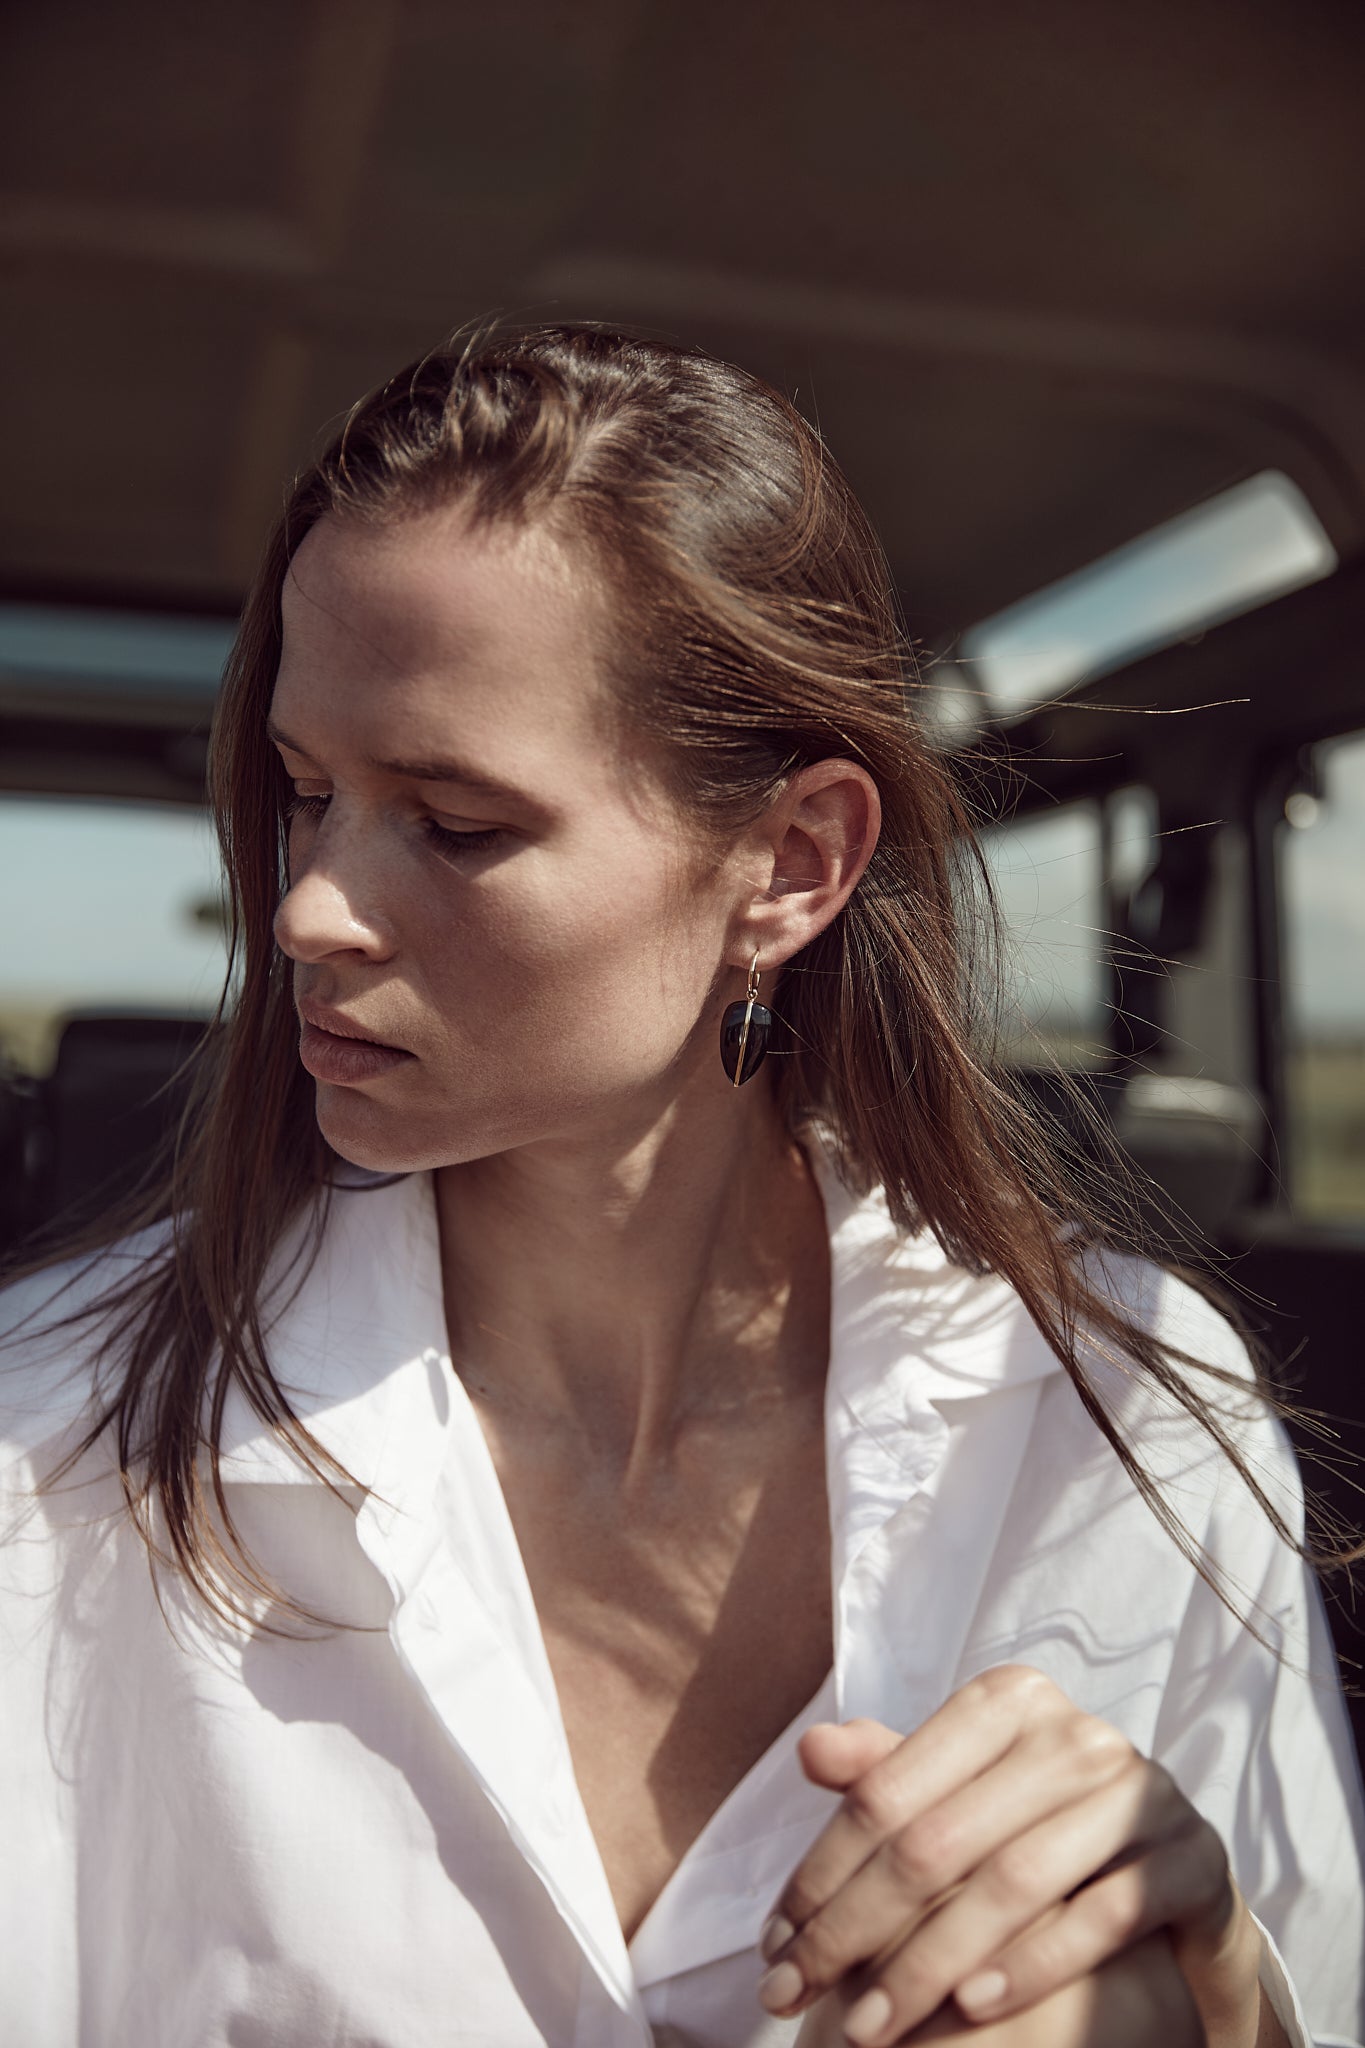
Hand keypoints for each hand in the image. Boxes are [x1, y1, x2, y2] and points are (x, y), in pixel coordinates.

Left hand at [758, 1665, 1268, 2046]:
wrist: (1170, 1877)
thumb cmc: (1035, 1830)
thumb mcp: (958, 1796)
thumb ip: (886, 1775)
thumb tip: (809, 1750)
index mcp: (1005, 1702)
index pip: (886, 1790)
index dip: (820, 1871)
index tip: (773, 1946)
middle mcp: (1075, 1733)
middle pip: (937, 1840)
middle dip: (854, 1930)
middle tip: (794, 1997)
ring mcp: (1141, 1793)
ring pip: (1011, 1882)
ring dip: (928, 1964)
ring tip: (869, 2025)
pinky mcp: (1190, 1859)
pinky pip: (1100, 1916)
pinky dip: (1032, 1964)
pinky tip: (971, 2007)